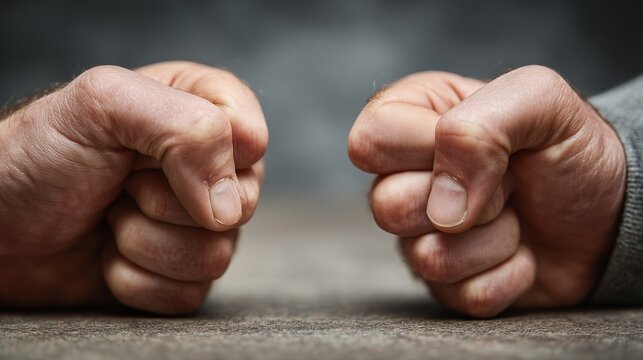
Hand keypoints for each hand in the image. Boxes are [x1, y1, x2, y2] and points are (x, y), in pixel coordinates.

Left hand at [0, 61, 267, 313]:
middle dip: (165, 203)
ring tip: (109, 218)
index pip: (253, 136)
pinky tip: (109, 255)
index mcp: (202, 109)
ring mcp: (198, 223)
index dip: (208, 154)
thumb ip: (188, 129)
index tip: (148, 153)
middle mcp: (209, 167)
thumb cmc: (39, 156)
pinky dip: (137, 280)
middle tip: (120, 185)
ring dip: (144, 243)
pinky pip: (191, 292)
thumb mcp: (104, 104)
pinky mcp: (181, 271)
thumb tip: (230, 207)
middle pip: (242, 204)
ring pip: (218, 254)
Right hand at [348, 65, 625, 316]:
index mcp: (411, 119)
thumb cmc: (568, 148)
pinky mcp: (446, 283)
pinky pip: (460, 294)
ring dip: (493, 238)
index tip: (483, 146)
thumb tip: (443, 205)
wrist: (609, 210)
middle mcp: (404, 178)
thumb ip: (479, 125)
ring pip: (426, 257)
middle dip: (468, 200)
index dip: (426, 150)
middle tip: (507, 183)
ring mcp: (421, 234)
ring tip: (515, 213)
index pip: (371, 141)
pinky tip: (521, 250)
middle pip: (386, 206)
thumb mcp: (539, 100)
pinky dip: (509, 273)